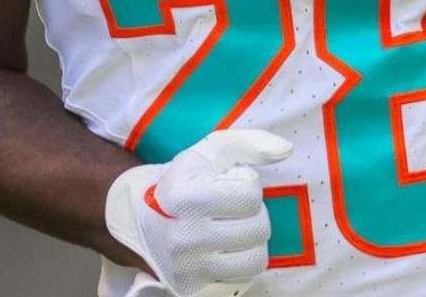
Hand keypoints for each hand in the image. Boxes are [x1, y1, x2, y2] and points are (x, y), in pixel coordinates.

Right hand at [105, 129, 293, 296]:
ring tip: (235, 231)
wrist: (140, 221)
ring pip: (256, 259)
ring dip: (252, 242)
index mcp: (186, 200)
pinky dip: (240, 265)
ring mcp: (188, 269)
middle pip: (258, 229)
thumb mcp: (209, 153)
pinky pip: (242, 281)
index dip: (247, 187)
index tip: (229, 187)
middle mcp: (185, 238)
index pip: (250, 197)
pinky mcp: (193, 291)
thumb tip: (285, 150)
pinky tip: (226, 251)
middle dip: (253, 215)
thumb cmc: (181, 184)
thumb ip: (249, 144)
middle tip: (235, 210)